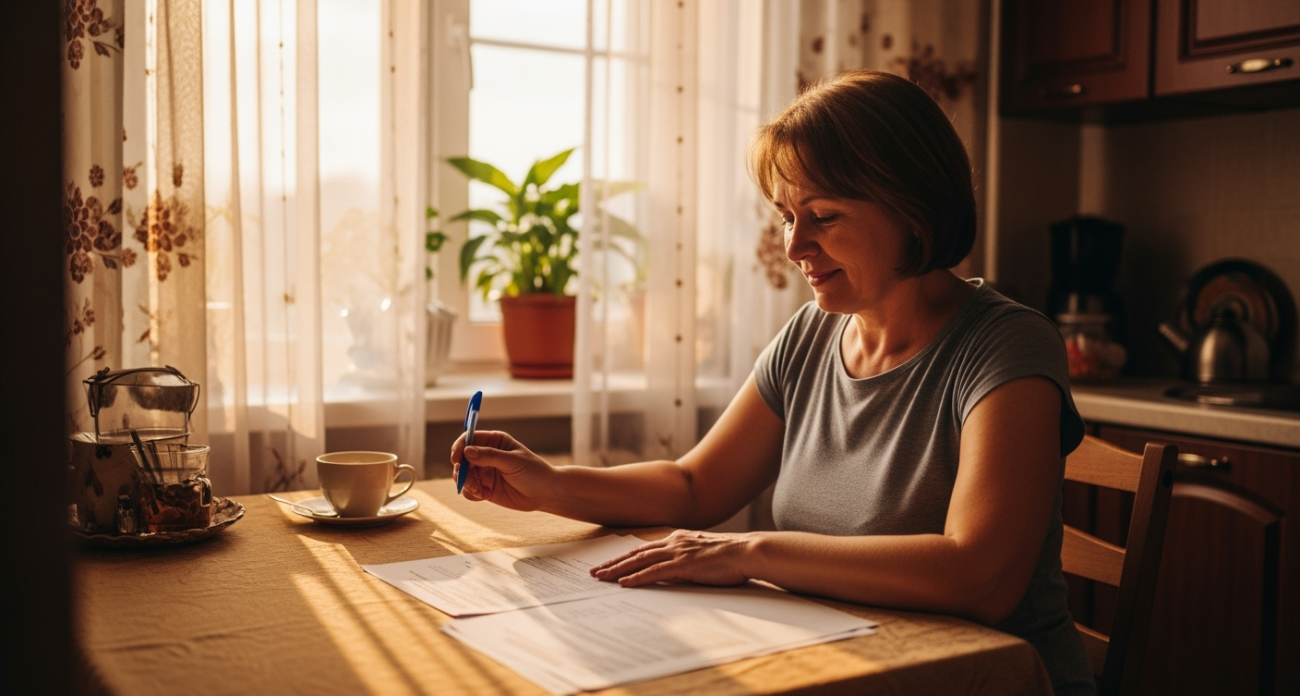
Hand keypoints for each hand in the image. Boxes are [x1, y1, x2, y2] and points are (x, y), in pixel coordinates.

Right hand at [451, 430, 555, 510]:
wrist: (544, 493)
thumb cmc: (533, 472)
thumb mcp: (513, 461)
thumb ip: (490, 456)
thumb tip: (467, 451)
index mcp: (494, 441)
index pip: (469, 439)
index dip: (459, 447)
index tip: (456, 458)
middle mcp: (486, 455)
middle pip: (461, 459)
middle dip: (461, 470)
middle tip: (470, 481)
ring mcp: (484, 471)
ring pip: (462, 475)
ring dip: (467, 484)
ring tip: (481, 491)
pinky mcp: (484, 488)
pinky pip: (468, 490)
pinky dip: (472, 493)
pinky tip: (486, 496)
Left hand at [589, 530, 755, 586]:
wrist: (747, 552)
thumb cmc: (730, 556)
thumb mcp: (703, 554)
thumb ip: (686, 558)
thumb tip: (674, 569)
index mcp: (678, 539)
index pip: (644, 549)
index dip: (625, 557)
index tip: (609, 564)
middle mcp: (674, 542)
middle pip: (636, 554)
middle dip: (613, 563)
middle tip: (594, 572)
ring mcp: (678, 553)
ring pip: (639, 562)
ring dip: (617, 570)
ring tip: (600, 578)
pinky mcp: (684, 565)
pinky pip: (654, 573)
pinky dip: (636, 578)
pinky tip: (624, 583)